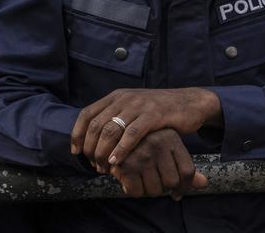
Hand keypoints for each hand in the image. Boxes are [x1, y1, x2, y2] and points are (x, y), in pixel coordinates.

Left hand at [70, 88, 220, 171]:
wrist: (188, 103)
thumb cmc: (158, 111)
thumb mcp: (133, 109)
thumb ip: (115, 118)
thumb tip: (94, 138)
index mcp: (116, 97)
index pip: (87, 113)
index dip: (78, 133)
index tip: (76, 152)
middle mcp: (124, 98)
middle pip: (97, 124)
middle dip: (91, 147)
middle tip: (93, 164)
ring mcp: (138, 105)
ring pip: (111, 129)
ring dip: (104, 151)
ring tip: (103, 167)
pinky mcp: (153, 115)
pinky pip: (132, 133)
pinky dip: (121, 149)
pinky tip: (116, 161)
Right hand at [109, 128, 207, 199]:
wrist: (112, 131)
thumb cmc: (144, 144)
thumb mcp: (167, 150)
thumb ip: (185, 168)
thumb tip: (204, 183)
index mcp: (171, 138)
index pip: (187, 172)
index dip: (183, 187)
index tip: (176, 191)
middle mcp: (158, 143)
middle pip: (172, 182)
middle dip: (162, 187)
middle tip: (153, 179)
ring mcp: (141, 153)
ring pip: (155, 190)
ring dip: (147, 190)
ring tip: (140, 177)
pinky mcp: (125, 164)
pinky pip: (136, 192)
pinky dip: (133, 190)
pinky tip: (128, 180)